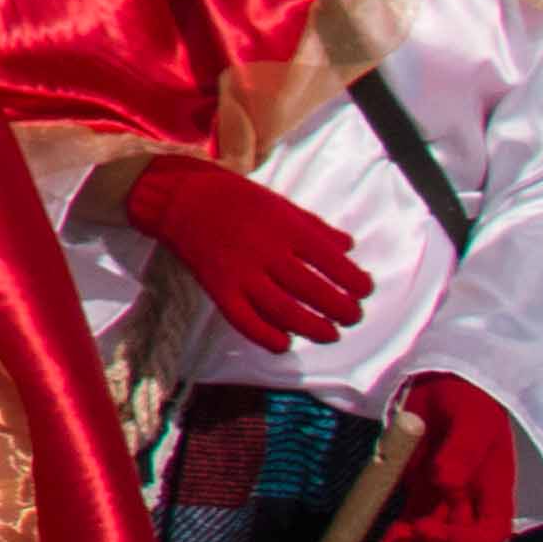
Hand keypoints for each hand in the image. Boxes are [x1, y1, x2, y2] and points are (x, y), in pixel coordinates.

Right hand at [124, 154, 374, 352]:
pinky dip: (268, 338)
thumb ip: (316, 227)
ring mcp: (241, 273)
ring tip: (330, 334)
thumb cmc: (235, 197)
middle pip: (314, 291)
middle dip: (342, 310)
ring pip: (285, 311)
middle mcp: (267, 252)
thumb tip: (349, 247)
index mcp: (287, 228)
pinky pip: (245, 321)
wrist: (178, 197)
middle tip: (353, 317)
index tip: (364, 290)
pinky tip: (285, 343)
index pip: (333, 263)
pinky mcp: (218, 288)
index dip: (356, 282)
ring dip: (314, 329)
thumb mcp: (281, 204)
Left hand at [373, 373, 520, 541]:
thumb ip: (463, 449)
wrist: (446, 384)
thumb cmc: (469, 400)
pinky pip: (412, 518)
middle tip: (407, 540)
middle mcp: (472, 498)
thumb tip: (446, 483)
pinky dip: (400, 532)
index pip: (490, 532)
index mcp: (494, 488)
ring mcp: (444, 496)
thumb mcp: (473, 418)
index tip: (433, 532)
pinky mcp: (419, 488)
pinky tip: (385, 541)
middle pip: (458, 539)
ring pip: (433, 533)